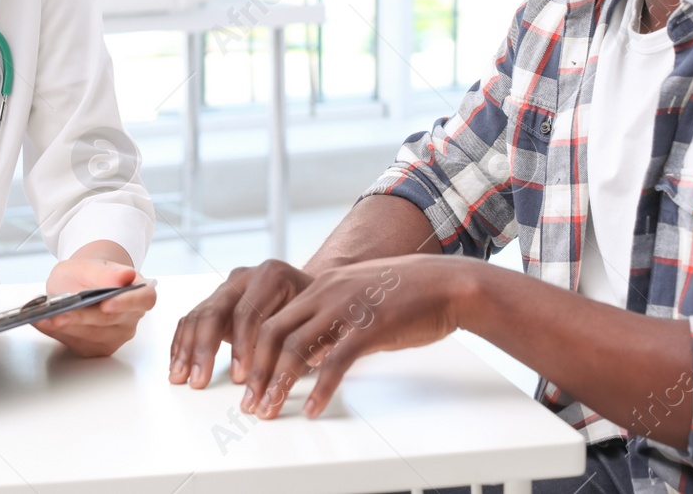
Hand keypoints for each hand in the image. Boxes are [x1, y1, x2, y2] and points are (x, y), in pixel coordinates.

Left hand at [34, 252, 154, 357]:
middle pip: (110, 320)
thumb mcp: (90, 266)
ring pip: (91, 334)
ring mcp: (115, 335)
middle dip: (83, 317)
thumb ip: (104, 274)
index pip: (144, 299)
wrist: (79, 285)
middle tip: (61, 313)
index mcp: (138, 291)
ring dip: (67, 327)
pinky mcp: (95, 348)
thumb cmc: (88, 275)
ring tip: (46, 317)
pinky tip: (45, 323)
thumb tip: (125, 276)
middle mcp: (130, 317)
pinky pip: (77, 342)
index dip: (128, 303)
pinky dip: (58, 333)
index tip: (107, 304)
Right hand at [168, 258, 314, 388]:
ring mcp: (226, 287)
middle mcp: (244, 277)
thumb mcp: (314, 322)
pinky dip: (182, 344)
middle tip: (199, 380)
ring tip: (180, 378)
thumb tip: (286, 373)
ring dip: (186, 350)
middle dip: (205, 349)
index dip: (241, 347)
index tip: (240, 377)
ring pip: (198, 315)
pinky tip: (177, 365)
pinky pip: (191, 320)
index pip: (249, 312)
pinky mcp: (214, 301)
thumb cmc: (312, 312)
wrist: (307, 292)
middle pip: (216, 310)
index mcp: (271, 276)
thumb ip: (300, 344)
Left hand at [239, 254, 465, 419]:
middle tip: (249, 402)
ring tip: (270, 408)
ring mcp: (348, 308)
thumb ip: (331, 319)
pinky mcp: (370, 326)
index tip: (246, 380)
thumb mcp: (358, 297)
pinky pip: (336, 361)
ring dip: (279, 382)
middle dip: (256, 371)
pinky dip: (320, 388)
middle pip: (273, 332)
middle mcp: (327, 293)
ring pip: (296, 347)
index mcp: (321, 286)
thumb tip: (311, 351)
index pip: (272, 318)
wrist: (447, 284)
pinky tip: (313, 408)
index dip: (253, 352)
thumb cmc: (406, 295)